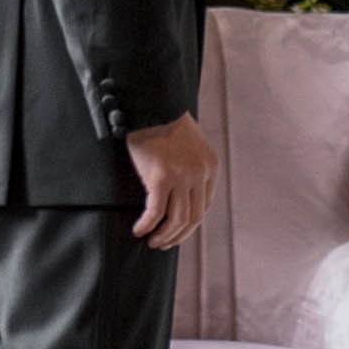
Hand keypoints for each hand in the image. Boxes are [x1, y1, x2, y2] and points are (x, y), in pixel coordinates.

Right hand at [124, 114, 217, 249]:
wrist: (151, 104)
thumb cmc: (164, 121)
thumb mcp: (190, 141)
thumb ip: (192, 163)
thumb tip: (182, 190)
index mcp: (210, 165)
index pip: (205, 205)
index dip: (190, 223)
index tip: (177, 231)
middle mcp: (200, 174)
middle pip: (194, 217)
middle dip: (178, 235)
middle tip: (163, 243)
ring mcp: (182, 177)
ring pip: (177, 220)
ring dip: (164, 235)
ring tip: (152, 241)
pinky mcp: (160, 178)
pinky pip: (155, 212)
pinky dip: (147, 225)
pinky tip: (139, 230)